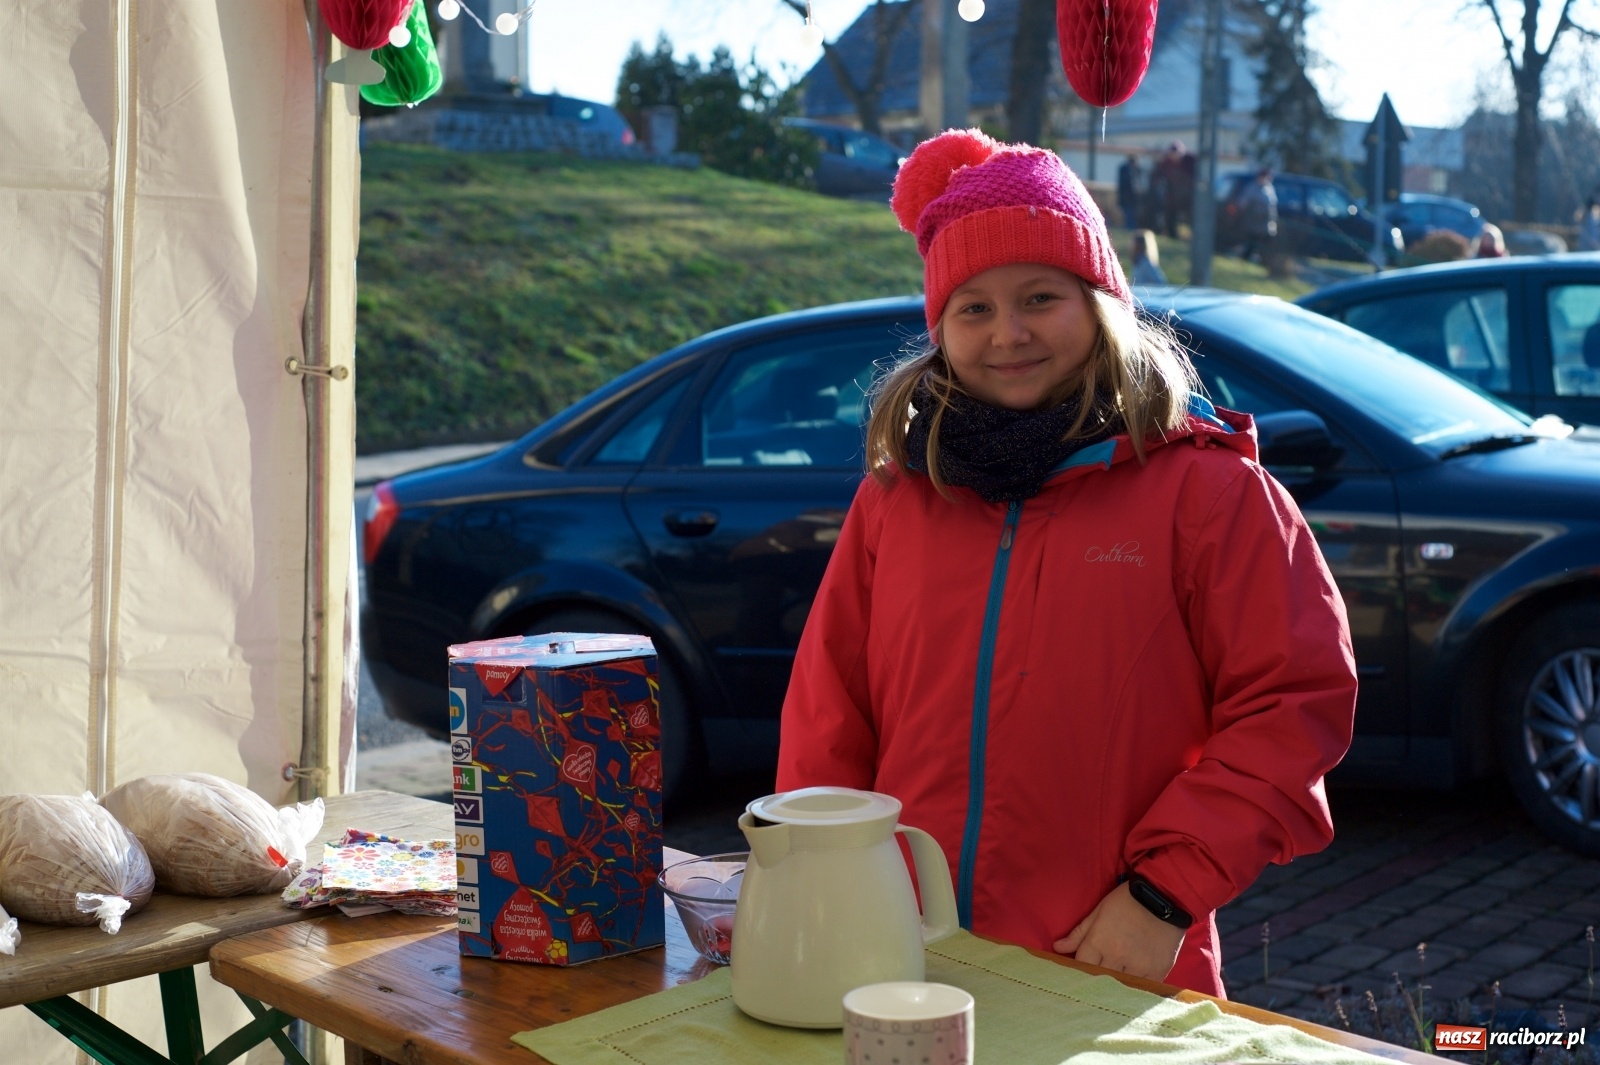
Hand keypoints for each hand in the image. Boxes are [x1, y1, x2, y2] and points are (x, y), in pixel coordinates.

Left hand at [1052, 882, 1184, 981]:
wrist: (1164, 897)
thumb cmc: (1127, 901)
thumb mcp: (1099, 911)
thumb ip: (1079, 933)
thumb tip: (1057, 947)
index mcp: (1099, 941)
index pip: (1081, 966)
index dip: (1078, 968)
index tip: (1080, 969)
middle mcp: (1117, 957)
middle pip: (1099, 980)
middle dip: (1096, 979)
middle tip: (1097, 978)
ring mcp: (1138, 967)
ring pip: (1120, 987)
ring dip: (1116, 985)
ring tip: (1115, 981)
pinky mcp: (1157, 972)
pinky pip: (1143, 988)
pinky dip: (1137, 986)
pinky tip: (1134, 980)